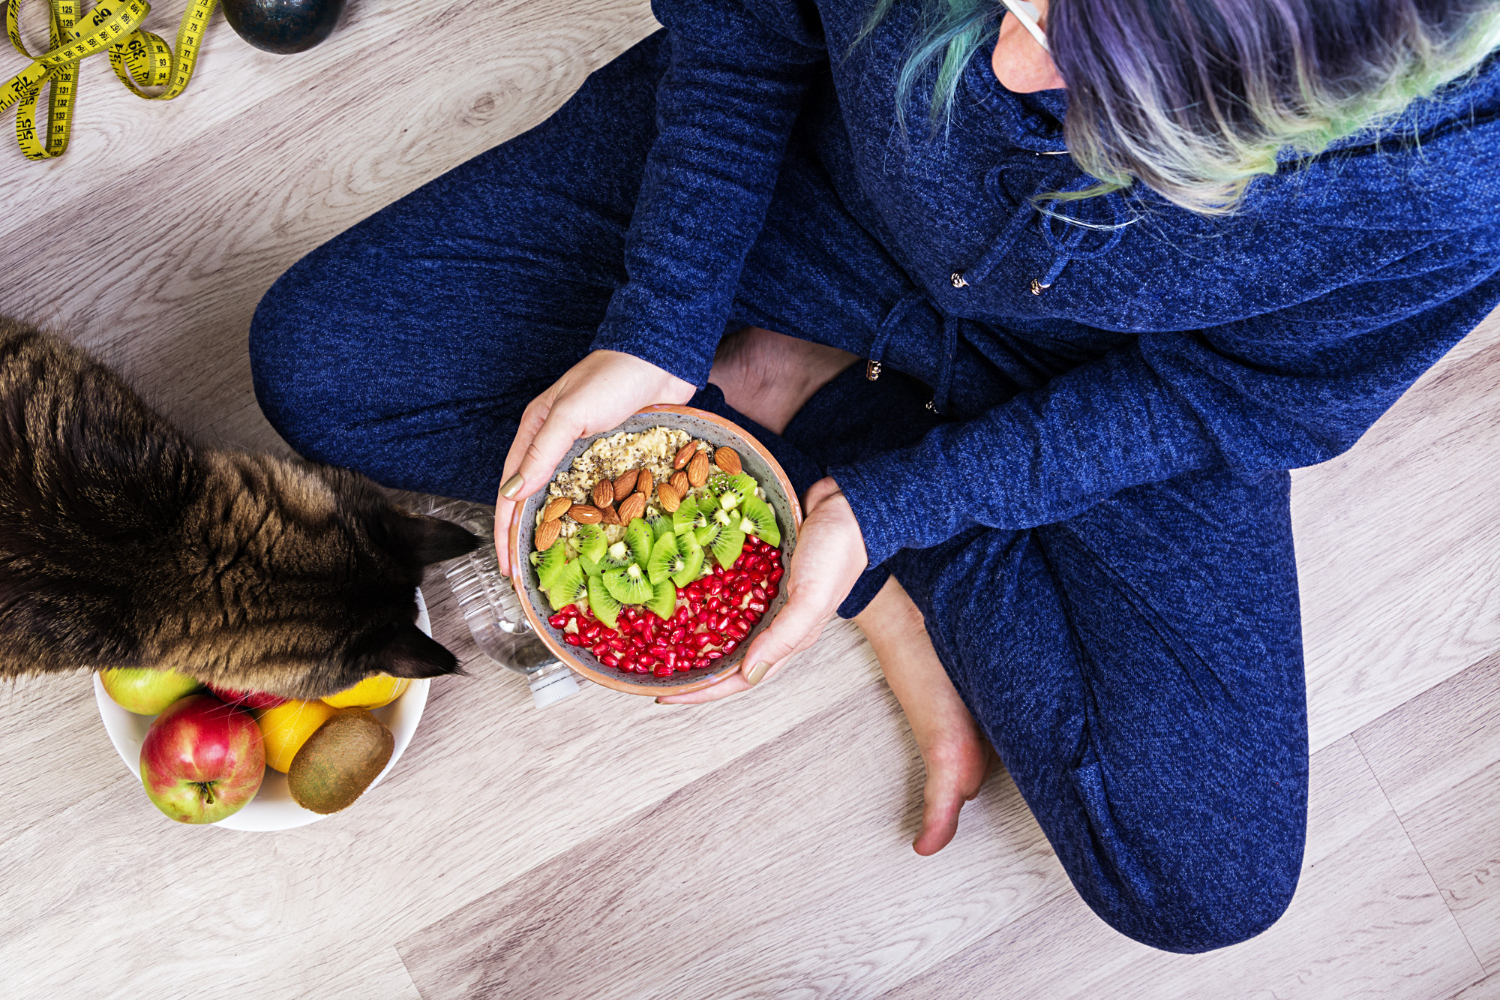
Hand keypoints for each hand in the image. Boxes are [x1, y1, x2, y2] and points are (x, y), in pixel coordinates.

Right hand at [494, 350, 694, 573]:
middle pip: (537, 499)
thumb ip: (542, 452)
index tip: (507, 564)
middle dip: (531, 536)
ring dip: (564, 529)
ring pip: (570, 498)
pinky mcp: (618, 455)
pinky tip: (601, 536)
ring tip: (562, 563)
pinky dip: (597, 515)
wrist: (662, 357)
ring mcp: (590, 451)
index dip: (506, 529)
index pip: (512, 489)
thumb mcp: (571, 413)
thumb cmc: (614, 377)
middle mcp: (559, 443)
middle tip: (530, 574)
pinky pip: (602, 492)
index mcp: (537, 430)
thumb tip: (511, 493)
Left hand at [658, 476, 867, 703]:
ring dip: (695, 630)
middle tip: (654, 670)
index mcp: (789, 638)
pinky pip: (728, 588)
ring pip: (725, 623)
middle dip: (693, 668)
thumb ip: (781, 639)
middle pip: (728, 656)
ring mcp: (768, 595)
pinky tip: (684, 588)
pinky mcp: (762, 569)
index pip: (740, 678)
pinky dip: (706, 592)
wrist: (850, 506)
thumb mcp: (810, 600)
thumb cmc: (837, 553)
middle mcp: (776, 621)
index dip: (703, 691)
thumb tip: (747, 675)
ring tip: (661, 633)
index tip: (665, 695)